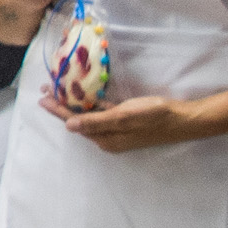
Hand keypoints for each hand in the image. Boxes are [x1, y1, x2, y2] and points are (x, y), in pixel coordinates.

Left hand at [45, 90, 192, 152]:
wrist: (185, 119)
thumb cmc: (155, 117)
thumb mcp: (124, 117)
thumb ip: (96, 122)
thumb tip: (68, 125)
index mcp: (105, 139)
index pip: (75, 123)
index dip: (58, 110)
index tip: (42, 97)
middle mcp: (109, 137)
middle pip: (79, 119)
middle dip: (62, 105)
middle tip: (46, 88)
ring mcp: (118, 129)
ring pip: (90, 115)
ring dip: (75, 102)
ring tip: (59, 89)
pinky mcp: (127, 121)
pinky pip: (103, 112)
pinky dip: (92, 103)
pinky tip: (83, 94)